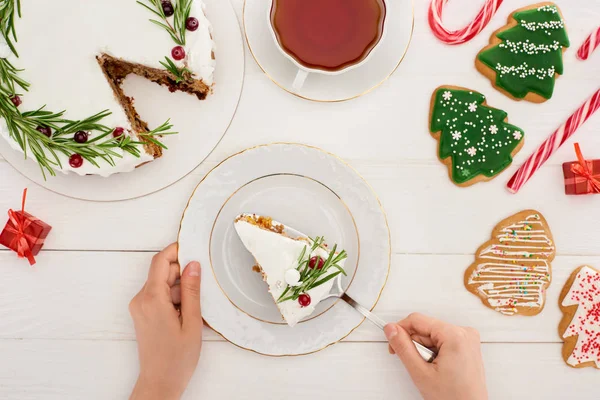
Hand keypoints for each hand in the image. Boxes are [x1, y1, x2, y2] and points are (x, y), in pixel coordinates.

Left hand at [129, 243, 202, 399]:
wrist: (159, 383)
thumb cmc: (176, 358)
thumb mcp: (191, 321)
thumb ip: (192, 291)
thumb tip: (193, 265)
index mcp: (152, 298)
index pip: (160, 261)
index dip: (176, 250)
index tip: (193, 248)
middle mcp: (141, 299)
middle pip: (161, 271)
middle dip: (182, 273)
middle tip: (201, 286)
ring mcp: (140, 307)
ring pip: (162, 283)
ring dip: (179, 288)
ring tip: (194, 308)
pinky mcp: (143, 313)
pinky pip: (159, 295)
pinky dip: (174, 298)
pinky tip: (186, 313)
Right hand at [384, 313, 486, 399]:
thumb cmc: (454, 398)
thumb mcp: (420, 373)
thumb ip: (403, 347)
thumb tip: (391, 329)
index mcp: (455, 335)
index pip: (417, 320)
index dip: (400, 330)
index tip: (392, 343)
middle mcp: (465, 333)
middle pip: (426, 328)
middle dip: (416, 345)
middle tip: (418, 366)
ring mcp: (468, 339)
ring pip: (433, 335)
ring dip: (425, 350)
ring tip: (432, 370)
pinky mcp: (467, 346)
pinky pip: (443, 341)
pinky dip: (435, 352)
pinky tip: (439, 368)